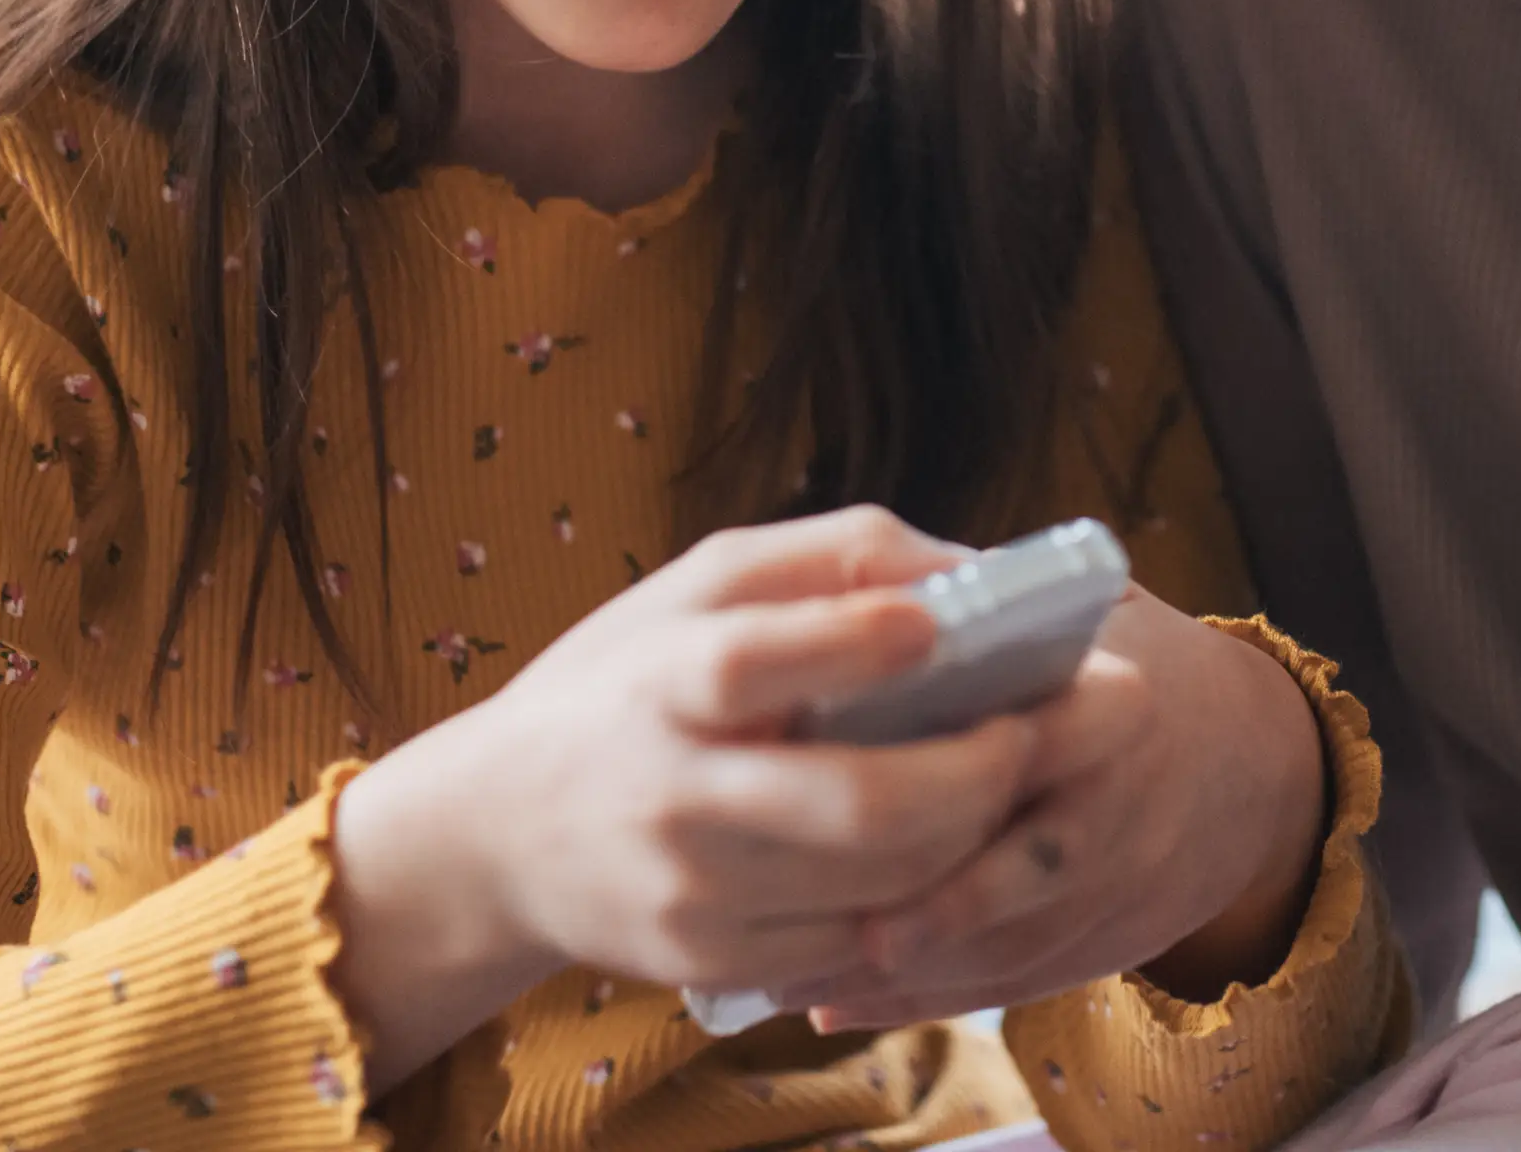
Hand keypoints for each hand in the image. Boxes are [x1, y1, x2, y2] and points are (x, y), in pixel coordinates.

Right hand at [331, 506, 1035, 1090]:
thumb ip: (827, 559)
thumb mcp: (694, 588)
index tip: (938, 624)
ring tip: (997, 785)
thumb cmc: (622, 685)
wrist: (496, 835)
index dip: (855, 643)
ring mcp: (694, 894)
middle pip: (856, 805)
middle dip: (974, 772)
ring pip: (879, 885)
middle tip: (1024, 731)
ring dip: (967, 836)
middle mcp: (673, 796)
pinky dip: (915, 897)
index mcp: (662, 684)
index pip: (755, 665)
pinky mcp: (709, 961)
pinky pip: (851, 942)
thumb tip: (965, 565)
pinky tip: (935, 850)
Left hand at [789, 587, 1330, 1032]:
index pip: (1035, 752)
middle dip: (911, 906)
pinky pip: (1010, 985)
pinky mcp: (1108, 946)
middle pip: (1015, 874)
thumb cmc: (1143, 672)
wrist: (1256, 767)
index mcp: (1118, 707)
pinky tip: (833, 997)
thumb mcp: (1102, 617)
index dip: (948, 789)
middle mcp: (1123, 807)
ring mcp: (1121, 889)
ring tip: (786, 971)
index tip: (846, 798)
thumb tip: (877, 598)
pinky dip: (921, 998)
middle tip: (794, 916)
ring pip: (1004, 946)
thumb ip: (1009, 611)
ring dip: (896, 970)